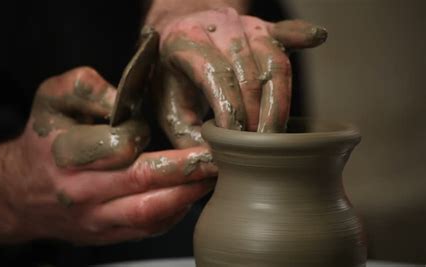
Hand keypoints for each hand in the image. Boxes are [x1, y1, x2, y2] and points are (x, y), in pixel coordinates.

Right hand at [0, 67, 215, 244]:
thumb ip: (87, 87)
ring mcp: (95, 218)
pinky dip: (176, 212)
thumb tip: (126, 98)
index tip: (154, 126)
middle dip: (188, 169)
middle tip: (220, 155)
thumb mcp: (52, 97)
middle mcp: (80, 191)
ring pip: (150, 213)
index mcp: (66, 152)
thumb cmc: (45, 138)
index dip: (141, 135)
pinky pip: (148, 228)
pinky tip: (192, 193)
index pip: (117, 146)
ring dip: (189, 195)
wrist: (23, 191)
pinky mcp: (107, 234)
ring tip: (214, 175)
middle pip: (144, 183)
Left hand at [149, 7, 326, 147]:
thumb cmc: (171, 75)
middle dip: (258, 116)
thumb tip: (215, 164)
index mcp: (185, 42)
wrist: (176, 32)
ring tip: (278, 134)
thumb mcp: (166, 107)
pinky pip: (285, 32)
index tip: (237, 146)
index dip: (231, 112)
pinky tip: (316, 39)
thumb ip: (185, 137)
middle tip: (262, 150)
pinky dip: (301, 37)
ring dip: (280, 102)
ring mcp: (242, 24)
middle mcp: (216, 26)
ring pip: (273, 61)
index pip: (217, 77)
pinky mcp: (261, 26)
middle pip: (250, 74)